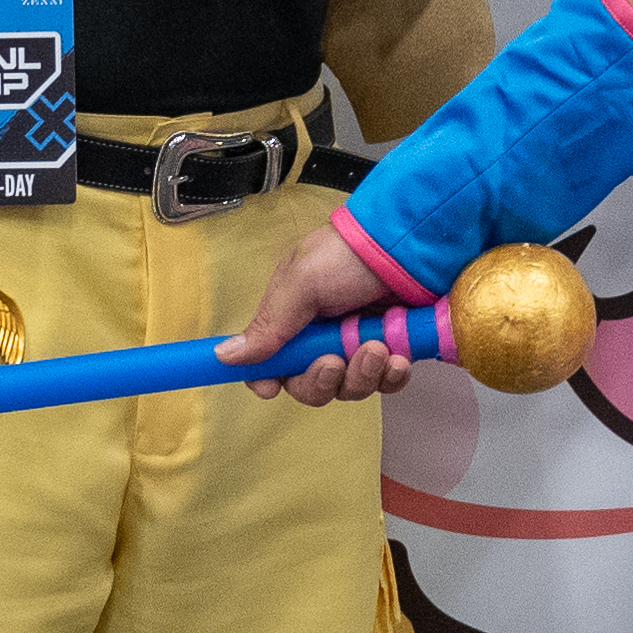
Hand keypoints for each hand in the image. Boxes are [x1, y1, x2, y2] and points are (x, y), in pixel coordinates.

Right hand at [220, 220, 420, 404]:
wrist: (408, 243)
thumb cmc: (350, 254)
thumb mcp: (301, 282)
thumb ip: (268, 325)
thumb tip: (225, 355)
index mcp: (292, 319)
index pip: (271, 364)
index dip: (269, 380)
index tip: (271, 388)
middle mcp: (323, 337)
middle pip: (310, 386)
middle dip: (322, 380)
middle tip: (335, 360)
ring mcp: (359, 346)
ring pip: (350, 388)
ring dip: (361, 375)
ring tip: (376, 347)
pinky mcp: (392, 351)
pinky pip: (386, 382)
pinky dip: (391, 376)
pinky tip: (397, 358)